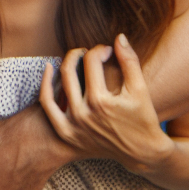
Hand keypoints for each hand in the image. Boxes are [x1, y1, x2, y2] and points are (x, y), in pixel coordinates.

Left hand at [40, 35, 175, 173]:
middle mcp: (83, 114)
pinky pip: (47, 106)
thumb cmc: (143, 118)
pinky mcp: (66, 133)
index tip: (107, 50)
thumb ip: (129, 61)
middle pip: (70, 70)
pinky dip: (45, 86)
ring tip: (74, 57)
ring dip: (63, 65)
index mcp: (101, 101)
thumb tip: (118, 37)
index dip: (99, 50)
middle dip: (79, 54)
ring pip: (57, 86)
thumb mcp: (140, 89)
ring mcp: (72, 125)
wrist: (140, 152)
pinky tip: (49, 69)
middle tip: (88, 51)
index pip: (91, 62)